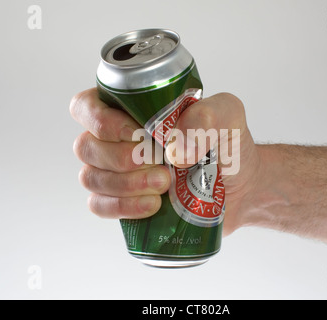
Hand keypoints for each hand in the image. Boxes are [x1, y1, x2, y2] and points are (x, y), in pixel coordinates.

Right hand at [70, 88, 259, 235]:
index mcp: (129, 109)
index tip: (136, 134)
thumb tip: (174, 146)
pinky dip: (121, 207)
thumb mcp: (228, 115)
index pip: (87, 106)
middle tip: (159, 165)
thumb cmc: (226, 144)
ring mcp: (116, 172)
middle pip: (85, 146)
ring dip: (124, 184)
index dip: (100, 120)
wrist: (240, 186)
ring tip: (163, 185)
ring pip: (90, 178)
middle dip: (119, 158)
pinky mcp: (123, 201)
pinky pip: (99, 206)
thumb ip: (207, 115)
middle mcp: (115, 139)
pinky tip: (151, 206)